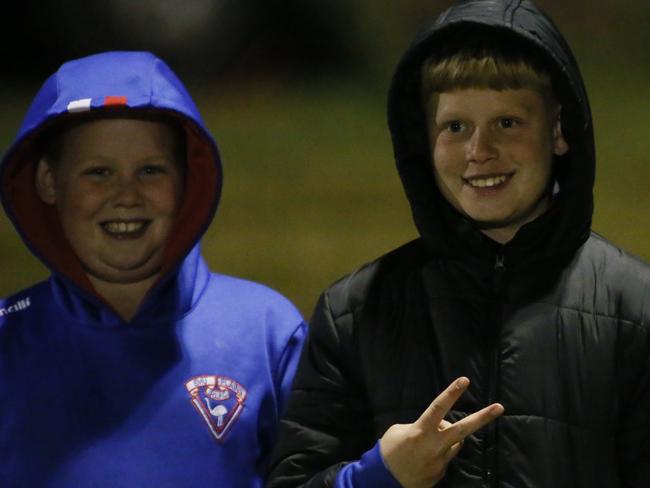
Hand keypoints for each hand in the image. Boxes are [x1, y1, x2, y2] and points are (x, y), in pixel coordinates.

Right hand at [379, 377, 503, 487]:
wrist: (385, 482)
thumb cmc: (388, 452)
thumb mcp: (399, 431)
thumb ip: (420, 426)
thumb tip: (434, 427)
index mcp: (421, 431)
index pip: (439, 407)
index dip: (452, 393)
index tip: (464, 380)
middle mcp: (436, 445)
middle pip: (464, 428)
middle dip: (482, 417)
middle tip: (499, 407)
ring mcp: (441, 461)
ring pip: (456, 442)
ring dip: (449, 438)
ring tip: (430, 442)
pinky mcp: (442, 473)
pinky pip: (445, 457)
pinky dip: (438, 454)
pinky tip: (423, 459)